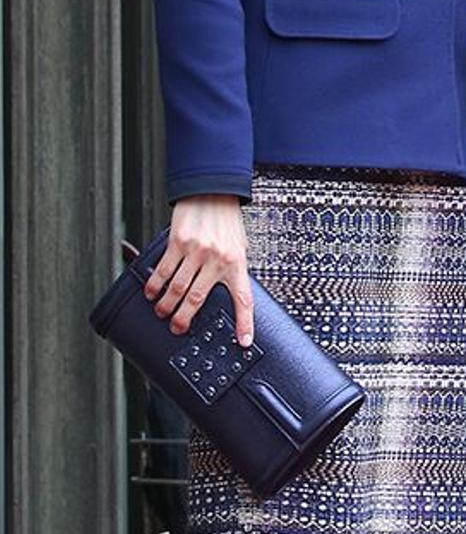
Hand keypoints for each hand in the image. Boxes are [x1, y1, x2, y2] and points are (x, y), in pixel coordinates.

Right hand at [144, 196, 252, 344]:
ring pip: (177, 288)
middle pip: (197, 299)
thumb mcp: (239, 248)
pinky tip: (152, 291)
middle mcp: (216, 259)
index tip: (244, 341)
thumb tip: (228, 293)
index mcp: (236, 263)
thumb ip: (232, 270)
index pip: (243, 299)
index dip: (245, 323)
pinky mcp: (178, 242)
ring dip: (166, 304)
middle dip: (184, 319)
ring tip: (162, 311)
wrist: (213, 192)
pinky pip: (164, 270)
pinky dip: (156, 284)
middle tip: (177, 327)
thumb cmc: (227, 221)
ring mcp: (196, 251)